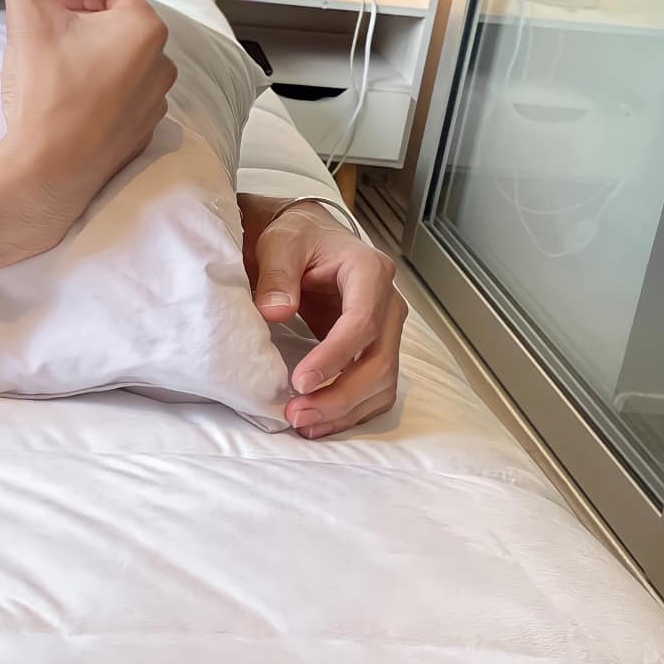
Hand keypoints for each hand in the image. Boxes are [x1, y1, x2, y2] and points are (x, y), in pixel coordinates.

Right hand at [0, 0, 175, 249]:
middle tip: (43, 39)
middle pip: (117, 23)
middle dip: (80, 24)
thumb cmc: (44, 93)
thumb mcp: (28, 18)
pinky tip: (67, 104)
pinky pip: (124, 95)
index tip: (43, 7)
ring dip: (90, 57)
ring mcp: (156, 101)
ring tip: (54, 72)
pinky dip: (100, 92)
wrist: (47, 174)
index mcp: (144, 27)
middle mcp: (163, 61)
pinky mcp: (144, 131)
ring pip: (120, 59)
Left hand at [240, 195, 405, 436]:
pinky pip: (375, 389)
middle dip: (341, 395)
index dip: (335, 356)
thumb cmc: (297, 239)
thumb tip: (275, 312)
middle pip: (380, 361)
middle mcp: (388, 303)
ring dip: (346, 410)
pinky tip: (319, 423)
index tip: (301, 381)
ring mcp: (387, 329)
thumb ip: (277, 275)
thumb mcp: (280, 245)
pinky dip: (351, 411)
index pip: (363, 322)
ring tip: (304, 424)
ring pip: (383, 382)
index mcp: (369, 271)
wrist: (309, 241)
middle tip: (297, 414)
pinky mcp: (377, 349)